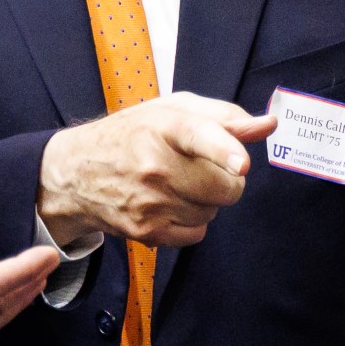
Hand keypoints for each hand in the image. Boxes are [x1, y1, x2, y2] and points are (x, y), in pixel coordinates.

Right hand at [38, 92, 276, 247]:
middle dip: (229, 180)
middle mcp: (154, 165)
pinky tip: (171, 204)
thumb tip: (268, 125)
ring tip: (180, 184)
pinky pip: (196, 234)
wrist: (76, 173)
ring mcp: (149, 203)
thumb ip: (224, 117)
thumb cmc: (133, 134)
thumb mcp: (173, 111)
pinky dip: (193, 222)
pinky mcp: (146, 232)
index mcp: (163, 126)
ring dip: (207, 201)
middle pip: (224, 187)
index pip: (199, 136)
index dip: (225, 150)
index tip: (242, 164)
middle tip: (211, 170)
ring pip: (213, 212)